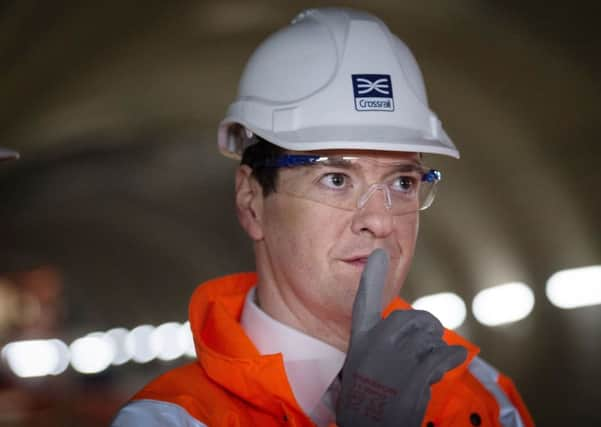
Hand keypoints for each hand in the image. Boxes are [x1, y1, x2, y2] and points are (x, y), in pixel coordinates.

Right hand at [336, 249, 466, 426]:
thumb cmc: (365, 405)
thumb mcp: (357, 370)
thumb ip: (376, 348)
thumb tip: (401, 336)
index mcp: (360, 341)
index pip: (364, 302)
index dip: (373, 277)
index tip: (379, 254)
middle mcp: (377, 345)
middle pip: (412, 317)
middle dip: (425, 328)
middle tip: (426, 345)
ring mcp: (397, 359)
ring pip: (430, 335)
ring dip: (435, 348)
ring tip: (428, 364)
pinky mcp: (416, 375)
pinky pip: (443, 354)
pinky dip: (451, 356)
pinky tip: (450, 362)